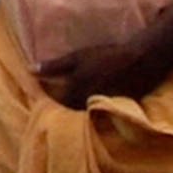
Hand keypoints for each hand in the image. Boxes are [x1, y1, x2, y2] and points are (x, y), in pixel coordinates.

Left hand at [34, 35, 167, 109]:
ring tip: (79, 103)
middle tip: (63, 102)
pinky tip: (95, 105)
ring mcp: (101, 109)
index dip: (52, 101)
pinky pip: (99, 117)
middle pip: (70, 113)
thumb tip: (29, 71)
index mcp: (75, 91)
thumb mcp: (78, 57)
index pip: (57, 105)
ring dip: (79, 112)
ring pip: (84, 116)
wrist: (143, 59)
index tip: (49, 97)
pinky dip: (95, 113)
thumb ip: (54, 66)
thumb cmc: (107, 55)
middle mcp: (86, 104)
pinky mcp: (115, 111)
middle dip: (65, 109)